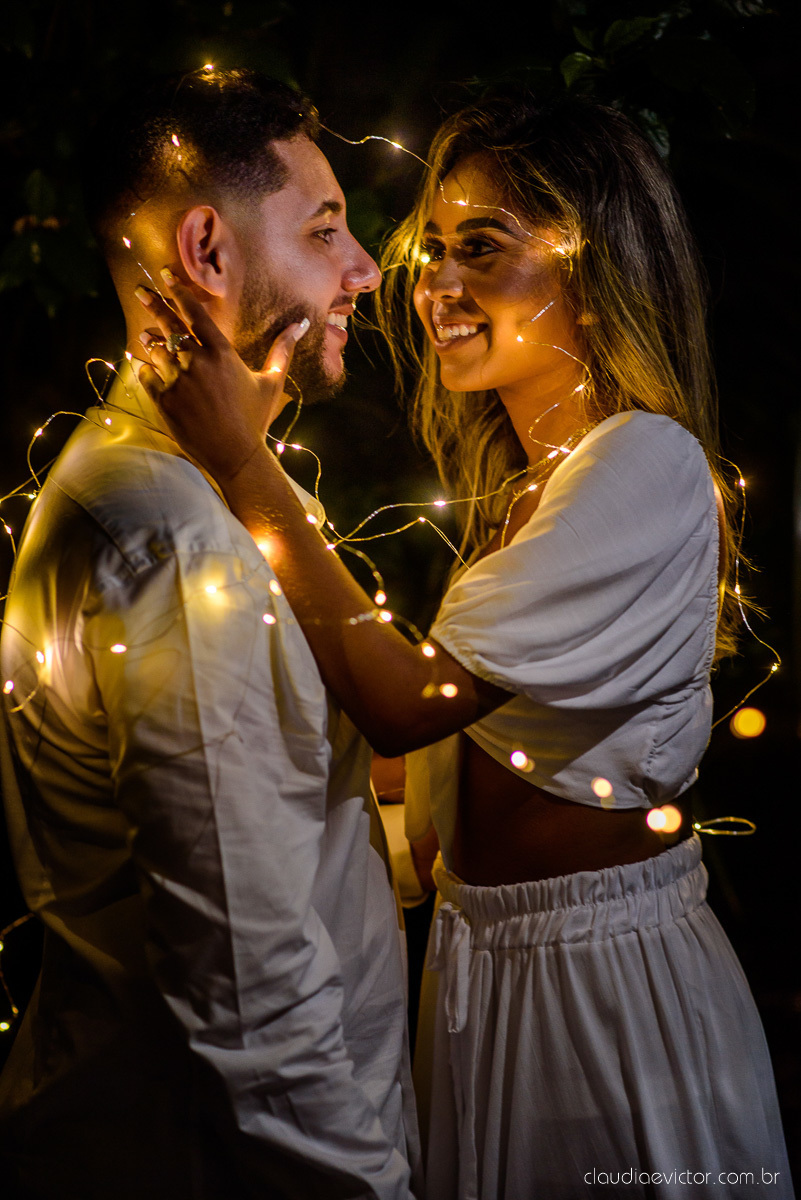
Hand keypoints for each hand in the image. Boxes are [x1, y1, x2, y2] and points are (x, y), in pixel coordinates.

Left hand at [136, 268, 308, 482]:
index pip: (196, 313)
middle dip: (154, 305)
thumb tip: (302, 325)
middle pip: (170, 326)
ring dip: (150, 340)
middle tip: (141, 291)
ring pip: (157, 351)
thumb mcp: (272, 382)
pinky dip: (145, 368)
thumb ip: (282, 350)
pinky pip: (147, 376)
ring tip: (145, 334)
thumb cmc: (256, 419)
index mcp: (222, 353)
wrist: (236, 456)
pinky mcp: (164, 401)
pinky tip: (144, 364)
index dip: (179, 291)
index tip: (166, 275)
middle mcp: (197, 363)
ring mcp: (178, 382)